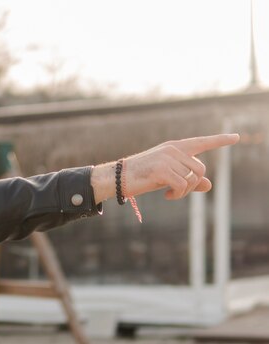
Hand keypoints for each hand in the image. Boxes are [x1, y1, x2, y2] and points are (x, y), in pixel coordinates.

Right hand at [91, 133, 239, 202]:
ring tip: (171, 193)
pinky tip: (167, 196)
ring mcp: (167, 158)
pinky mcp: (161, 169)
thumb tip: (209, 185)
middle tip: (177, 191)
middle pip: (200, 169)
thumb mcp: (168, 177)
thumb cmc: (142, 177)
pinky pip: (182, 186)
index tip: (236, 137)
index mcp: (175, 147)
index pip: (201, 142)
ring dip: (184, 191)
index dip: (220, 140)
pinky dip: (178, 195)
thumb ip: (189, 179)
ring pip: (192, 179)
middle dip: (193, 184)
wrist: (117, 178)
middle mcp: (173, 149)